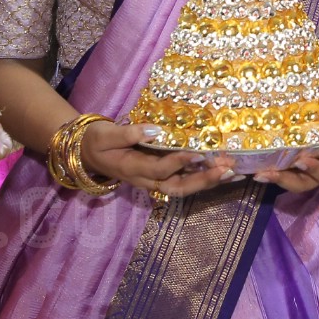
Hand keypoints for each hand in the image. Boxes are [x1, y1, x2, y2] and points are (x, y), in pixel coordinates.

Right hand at [80, 120, 234, 199]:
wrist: (87, 154)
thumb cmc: (97, 141)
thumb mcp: (106, 134)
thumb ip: (129, 133)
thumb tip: (156, 130)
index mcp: (131, 169)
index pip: (159, 168)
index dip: (178, 161)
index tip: (198, 152)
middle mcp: (145, 180)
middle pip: (177, 187)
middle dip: (203, 180)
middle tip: (226, 170)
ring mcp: (153, 181)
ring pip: (183, 188)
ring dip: (208, 182)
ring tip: (231, 172)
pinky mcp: (160, 177)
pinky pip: (183, 181)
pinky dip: (203, 178)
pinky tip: (221, 170)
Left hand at [254, 111, 318, 191]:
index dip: (315, 170)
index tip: (301, 160)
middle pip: (302, 183)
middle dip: (285, 180)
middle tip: (267, 173)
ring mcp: (305, 165)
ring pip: (289, 178)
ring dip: (273, 177)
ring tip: (256, 173)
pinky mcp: (293, 158)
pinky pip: (280, 166)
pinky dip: (267, 165)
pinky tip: (250, 162)